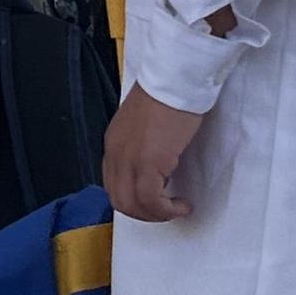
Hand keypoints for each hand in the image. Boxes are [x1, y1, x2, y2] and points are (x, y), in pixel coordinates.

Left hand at [103, 88, 205, 223]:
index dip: (134, 199)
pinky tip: (182, 203)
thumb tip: (157, 167)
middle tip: (166, 211)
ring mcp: (129, 159)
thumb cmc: (168, 95)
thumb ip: (143, 146)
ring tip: (177, 208)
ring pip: (133, 205)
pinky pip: (151, 199)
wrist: (175, 80)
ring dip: (157, 215)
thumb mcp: (145, 125)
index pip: (113, 185)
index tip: (154, 201)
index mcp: (113, 144)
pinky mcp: (149, 162)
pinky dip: (167, 209)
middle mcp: (115, 154)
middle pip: (119, 200)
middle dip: (144, 214)